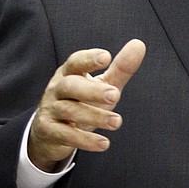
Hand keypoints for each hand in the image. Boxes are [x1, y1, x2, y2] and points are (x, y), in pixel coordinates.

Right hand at [28, 39, 146, 171]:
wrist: (50, 131)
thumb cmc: (81, 101)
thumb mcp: (102, 85)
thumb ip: (120, 68)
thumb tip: (139, 44)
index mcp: (69, 73)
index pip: (76, 61)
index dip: (89, 58)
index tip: (106, 57)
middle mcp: (57, 88)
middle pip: (71, 86)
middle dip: (92, 90)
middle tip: (115, 95)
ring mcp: (51, 110)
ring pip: (70, 111)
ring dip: (95, 116)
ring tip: (117, 122)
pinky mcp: (49, 131)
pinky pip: (66, 135)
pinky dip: (85, 140)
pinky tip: (104, 143)